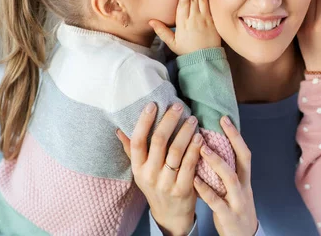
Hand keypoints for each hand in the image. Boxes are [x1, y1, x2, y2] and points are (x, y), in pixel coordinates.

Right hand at [116, 102, 202, 235]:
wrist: (170, 215)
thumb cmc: (156, 186)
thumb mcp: (141, 171)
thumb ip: (132, 150)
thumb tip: (120, 129)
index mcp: (138, 167)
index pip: (137, 141)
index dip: (144, 122)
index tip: (153, 104)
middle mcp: (149, 174)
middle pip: (158, 142)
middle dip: (169, 121)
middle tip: (178, 106)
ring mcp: (166, 183)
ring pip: (176, 151)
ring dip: (185, 132)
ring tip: (192, 119)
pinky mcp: (182, 189)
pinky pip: (189, 164)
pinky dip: (195, 148)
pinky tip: (200, 137)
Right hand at [150, 0, 220, 54]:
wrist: (205, 59)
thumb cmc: (188, 51)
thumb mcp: (172, 43)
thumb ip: (162, 31)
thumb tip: (151, 21)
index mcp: (183, 22)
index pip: (183, 2)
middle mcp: (194, 18)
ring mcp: (205, 19)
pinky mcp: (213, 21)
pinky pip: (211, 5)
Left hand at [193, 117, 257, 235]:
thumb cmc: (234, 208)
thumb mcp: (235, 189)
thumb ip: (226, 171)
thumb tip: (209, 147)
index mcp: (245, 179)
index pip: (244, 152)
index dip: (236, 135)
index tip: (224, 118)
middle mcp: (244, 187)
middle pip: (242, 160)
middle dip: (231, 141)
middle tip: (215, 125)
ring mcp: (238, 201)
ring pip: (230, 178)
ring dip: (217, 161)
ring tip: (202, 148)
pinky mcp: (228, 216)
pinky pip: (216, 201)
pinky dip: (205, 189)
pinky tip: (194, 179)